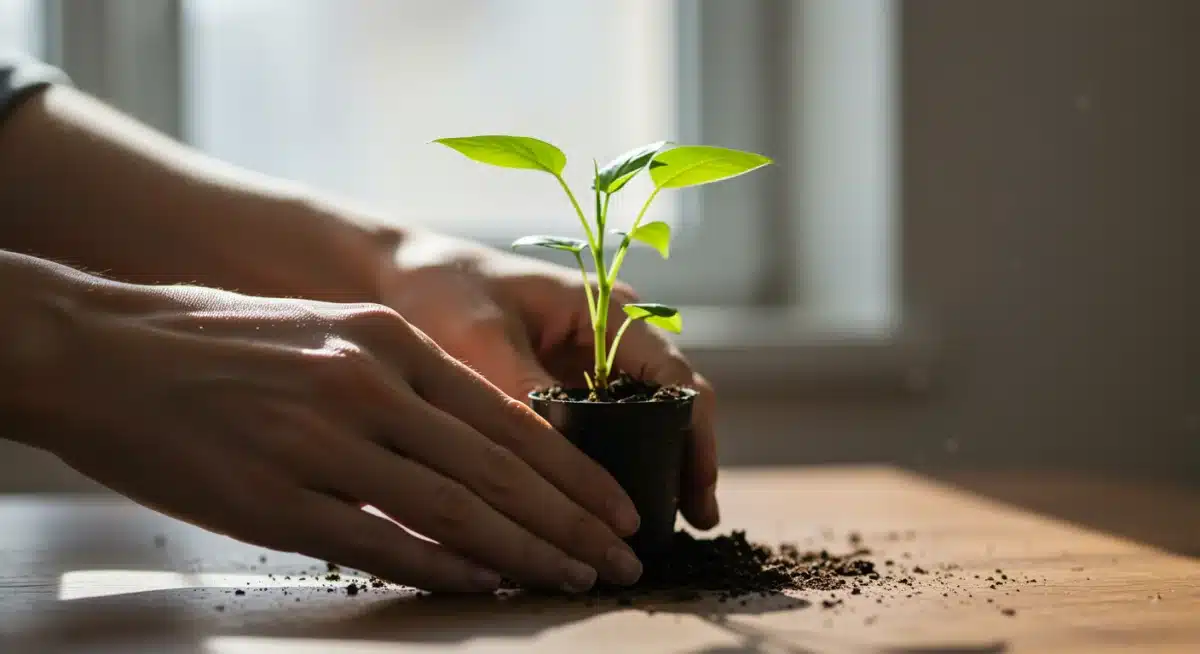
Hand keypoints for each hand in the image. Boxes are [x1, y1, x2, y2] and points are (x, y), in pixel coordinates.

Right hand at [31, 281, 644, 591]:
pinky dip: (440, 570)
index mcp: (388, 341)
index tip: (615, 507)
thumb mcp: (328, 331)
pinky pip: (379, 544)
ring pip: (452, 511)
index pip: (507, 418)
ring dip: (524, 553)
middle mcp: (367, 386)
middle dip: (570, 520)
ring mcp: (322, 445)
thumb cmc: (217, 340)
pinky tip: (485, 587)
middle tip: (623, 558)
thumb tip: (475, 446)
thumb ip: (404, 382)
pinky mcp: (275, 501)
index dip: (570, 472)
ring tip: (575, 578)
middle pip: (495, 469)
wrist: (101, 349)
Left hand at [383, 230, 719, 529]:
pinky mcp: (563, 381)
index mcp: (607, 310)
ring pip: (641, 419)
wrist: (397, 271)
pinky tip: (604, 505)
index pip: (677, 379)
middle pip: (670, 403)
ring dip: (653, 466)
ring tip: (656, 528)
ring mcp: (589, 358)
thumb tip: (563, 463)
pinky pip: (604, 425)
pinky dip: (613, 462)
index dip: (696, 439)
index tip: (696, 496)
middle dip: (684, 461)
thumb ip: (525, 393)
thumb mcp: (480, 340)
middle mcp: (611, 333)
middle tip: (691, 524)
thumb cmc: (439, 289)